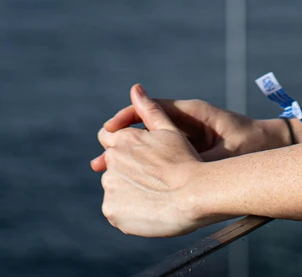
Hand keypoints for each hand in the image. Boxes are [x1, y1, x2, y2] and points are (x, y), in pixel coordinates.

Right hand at [91, 95, 280, 173]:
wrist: (272, 146)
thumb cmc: (253, 145)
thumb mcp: (226, 154)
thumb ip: (200, 157)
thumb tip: (172, 166)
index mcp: (192, 112)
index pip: (151, 108)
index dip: (127, 118)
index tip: (109, 132)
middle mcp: (185, 120)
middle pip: (144, 125)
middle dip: (120, 140)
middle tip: (99, 160)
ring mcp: (185, 134)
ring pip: (149, 141)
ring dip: (128, 154)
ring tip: (104, 171)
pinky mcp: (188, 148)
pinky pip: (160, 153)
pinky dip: (143, 162)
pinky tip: (129, 180)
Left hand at [96, 84, 220, 237]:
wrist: (194, 196)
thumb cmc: (187, 162)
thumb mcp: (169, 131)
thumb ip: (149, 110)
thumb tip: (135, 88)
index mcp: (123, 139)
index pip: (107, 137)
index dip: (122, 146)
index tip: (137, 157)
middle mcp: (112, 160)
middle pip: (110, 166)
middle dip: (125, 170)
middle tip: (151, 180)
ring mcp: (110, 187)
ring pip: (114, 189)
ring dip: (126, 191)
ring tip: (152, 197)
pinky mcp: (111, 210)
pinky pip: (116, 211)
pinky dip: (127, 212)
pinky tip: (148, 211)